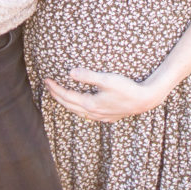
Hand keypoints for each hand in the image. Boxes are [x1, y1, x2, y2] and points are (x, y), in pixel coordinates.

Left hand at [44, 68, 163, 120]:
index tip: (47, 80)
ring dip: (66, 103)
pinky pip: (86, 115)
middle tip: (48, 86)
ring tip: (60, 95)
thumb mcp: (107, 79)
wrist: (144, 100)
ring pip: (77, 112)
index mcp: (90, 103)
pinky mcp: (107, 117)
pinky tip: (81, 106)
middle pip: (69, 105)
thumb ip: (88, 75)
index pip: (67, 96)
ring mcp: (100, 116)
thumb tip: (70, 72)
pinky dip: (78, 109)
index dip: (55, 89)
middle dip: (57, 96)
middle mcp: (93, 112)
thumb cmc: (126, 88)